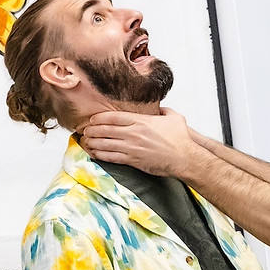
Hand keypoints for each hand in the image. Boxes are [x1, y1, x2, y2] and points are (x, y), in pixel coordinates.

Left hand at [80, 108, 202, 176]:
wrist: (184, 158)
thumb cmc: (180, 139)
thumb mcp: (174, 117)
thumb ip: (164, 110)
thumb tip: (160, 109)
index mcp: (141, 121)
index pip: (114, 117)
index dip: (100, 118)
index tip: (93, 119)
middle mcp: (134, 133)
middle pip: (106, 130)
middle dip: (92, 130)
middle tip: (85, 130)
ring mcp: (132, 148)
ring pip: (105, 144)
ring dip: (93, 143)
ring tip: (85, 142)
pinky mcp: (133, 160)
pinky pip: (111, 157)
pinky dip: (100, 155)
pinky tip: (94, 153)